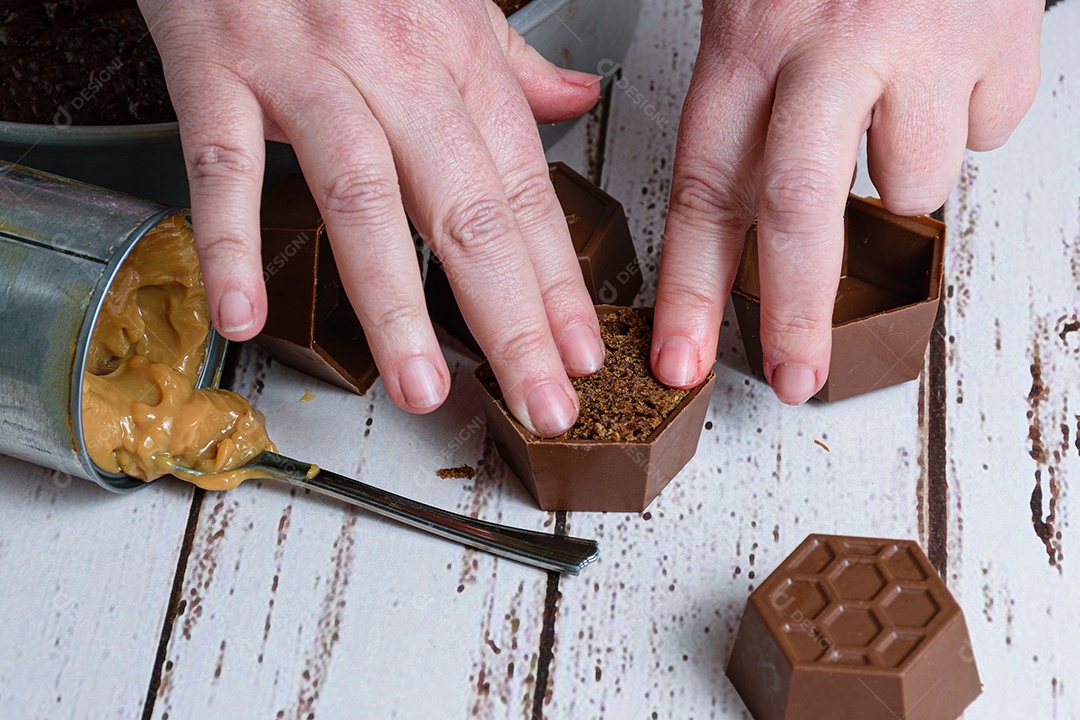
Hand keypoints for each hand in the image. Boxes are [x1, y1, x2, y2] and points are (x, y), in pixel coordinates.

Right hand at [137, 0, 606, 435]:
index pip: (524, 192)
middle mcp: (393, 68)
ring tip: (423, 385)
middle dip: (511, 320)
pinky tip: (245, 311)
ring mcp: (307, 70)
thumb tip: (575, 104)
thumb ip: (511, 60)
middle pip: (466, 210)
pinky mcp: (217, 66)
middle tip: (540, 403)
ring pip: (365, 196)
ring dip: (397, 301)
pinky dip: (233, 240)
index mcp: (456, 58)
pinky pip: (227, 163)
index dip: (558, 282)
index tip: (580, 356)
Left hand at [653, 0, 1042, 402]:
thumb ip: (738, 90)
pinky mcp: (1001, 45)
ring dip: (901, 173)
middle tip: (793, 376)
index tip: (677, 359)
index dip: (689, 286)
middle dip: (795, 311)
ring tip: (894, 108)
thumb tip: (729, 200)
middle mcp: (832, 47)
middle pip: (804, 211)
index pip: (706, 185)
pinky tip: (947, 72)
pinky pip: (985, 133)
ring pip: (912, 184)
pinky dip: (967, 121)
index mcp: (751, 37)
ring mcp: (924, 48)